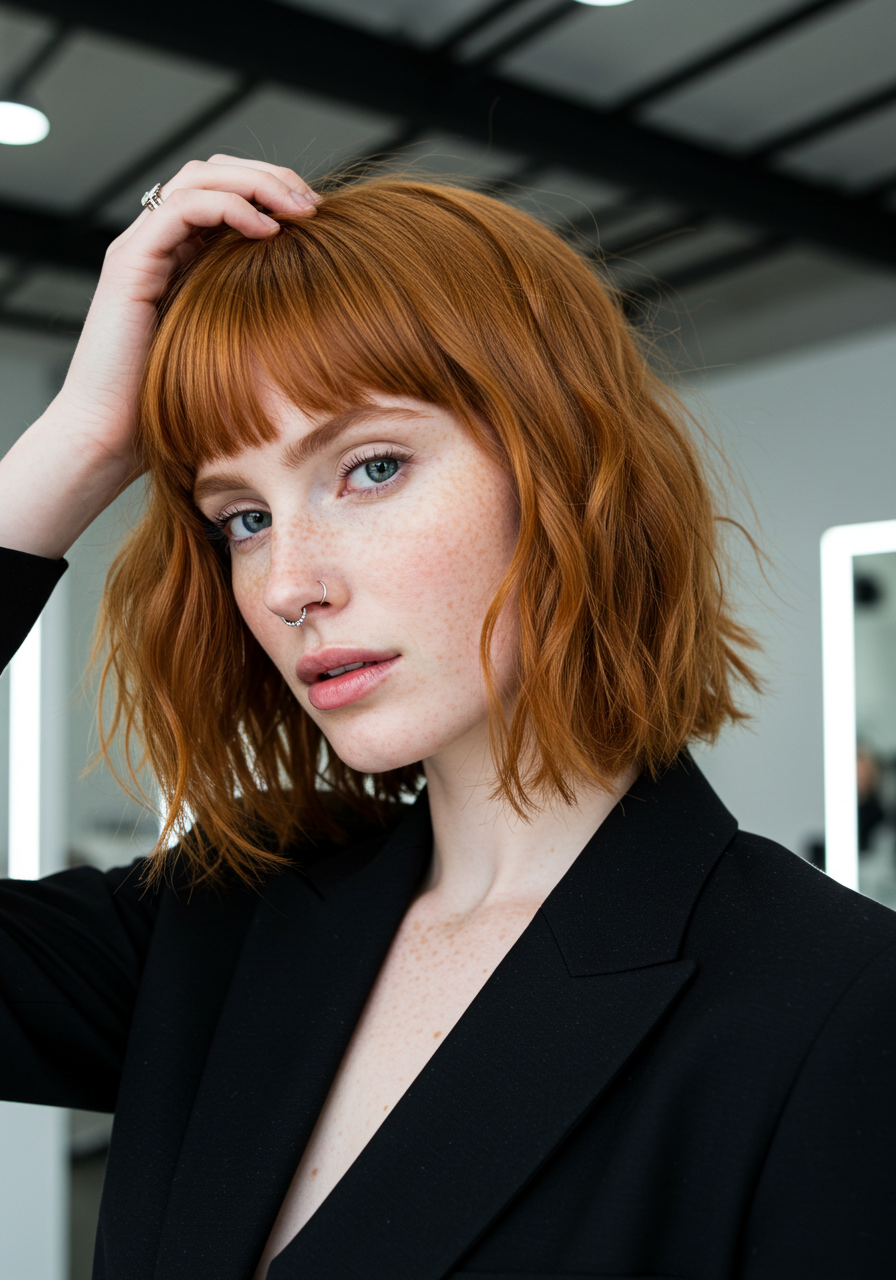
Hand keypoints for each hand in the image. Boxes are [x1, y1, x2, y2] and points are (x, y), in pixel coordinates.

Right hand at [0, 157, 318, 558]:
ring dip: (255, 183)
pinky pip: (181, 210)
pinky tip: (265, 231)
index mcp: (181, 259)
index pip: (226, 192)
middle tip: (313, 204)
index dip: (272, 190)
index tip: (319, 216)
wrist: (111, 438)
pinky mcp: (129, 264)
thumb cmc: (171, 409)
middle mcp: (157, 245)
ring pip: (197, 178)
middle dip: (269, 177)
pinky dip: (228, 209)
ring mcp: (140, 249)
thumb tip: (320, 314)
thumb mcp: (233, 352)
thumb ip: (259, 319)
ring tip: (298, 210)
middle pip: (213, 171)